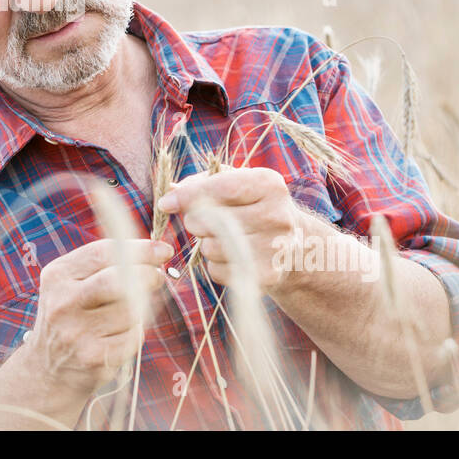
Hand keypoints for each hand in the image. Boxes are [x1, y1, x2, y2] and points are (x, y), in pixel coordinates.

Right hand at [21, 238, 171, 397]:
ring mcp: (76, 332)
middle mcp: (63, 302)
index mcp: (57, 276)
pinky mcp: (93, 357)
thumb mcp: (73, 284)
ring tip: (129, 312)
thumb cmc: (71, 317)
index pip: (102, 253)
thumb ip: (106, 265)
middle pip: (117, 281)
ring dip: (140, 309)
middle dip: (147, 275)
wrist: (48, 369)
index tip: (163, 250)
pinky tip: (121, 336)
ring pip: (130, 310)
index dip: (139, 249)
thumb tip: (155, 252)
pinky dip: (135, 333)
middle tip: (158, 276)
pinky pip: (133, 337)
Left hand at [157, 167, 302, 293]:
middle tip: (200, 221)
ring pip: (211, 248)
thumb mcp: (235, 183)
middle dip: (194, 221)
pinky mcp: (267, 275)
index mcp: (269, 184)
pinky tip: (230, 256)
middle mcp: (277, 215)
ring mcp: (275, 247)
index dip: (188, 196)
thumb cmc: (252, 206)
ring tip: (221, 238)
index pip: (221, 188)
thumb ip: (201, 182)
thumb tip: (170, 193)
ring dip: (205, 244)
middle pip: (212, 220)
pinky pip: (218, 270)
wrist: (293, 244)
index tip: (165, 204)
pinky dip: (215, 265)